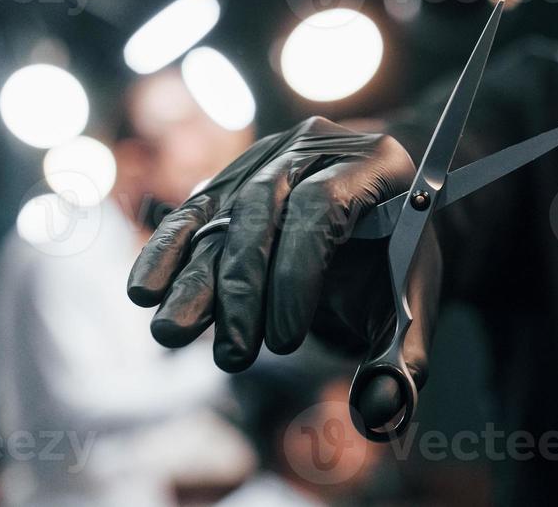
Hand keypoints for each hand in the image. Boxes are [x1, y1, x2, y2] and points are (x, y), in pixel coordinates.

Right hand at [126, 117, 439, 409]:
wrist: (381, 224)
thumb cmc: (396, 261)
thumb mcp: (412, 299)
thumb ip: (405, 352)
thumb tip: (382, 411)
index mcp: (378, 163)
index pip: (324, 205)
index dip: (298, 270)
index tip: (288, 338)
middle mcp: (321, 146)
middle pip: (267, 207)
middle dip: (244, 287)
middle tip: (236, 356)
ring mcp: (272, 157)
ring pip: (224, 213)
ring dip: (196, 277)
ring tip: (173, 334)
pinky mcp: (234, 177)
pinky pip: (195, 212)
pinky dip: (168, 250)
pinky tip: (145, 291)